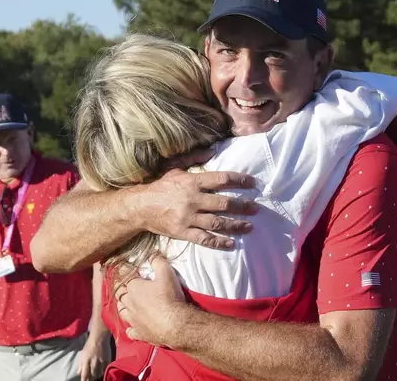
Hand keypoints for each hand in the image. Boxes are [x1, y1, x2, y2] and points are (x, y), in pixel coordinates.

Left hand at [78, 333, 109, 380]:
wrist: (99, 337)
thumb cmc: (90, 345)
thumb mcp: (83, 353)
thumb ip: (81, 364)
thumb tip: (78, 372)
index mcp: (86, 359)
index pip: (85, 373)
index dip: (84, 379)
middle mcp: (93, 361)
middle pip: (93, 375)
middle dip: (91, 378)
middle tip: (91, 379)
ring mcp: (101, 360)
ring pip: (99, 373)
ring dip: (97, 375)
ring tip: (96, 375)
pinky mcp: (107, 359)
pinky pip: (105, 368)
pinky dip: (103, 370)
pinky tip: (101, 370)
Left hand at [115, 257, 186, 347]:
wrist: (175, 325)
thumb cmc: (170, 297)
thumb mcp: (166, 273)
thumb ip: (157, 261)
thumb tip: (151, 253)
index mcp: (134, 287)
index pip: (122, 274)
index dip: (121, 268)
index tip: (121, 264)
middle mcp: (129, 303)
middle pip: (119, 293)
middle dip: (120, 286)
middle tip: (123, 282)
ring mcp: (133, 319)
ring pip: (121, 311)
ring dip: (122, 305)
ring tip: (126, 302)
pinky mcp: (139, 333)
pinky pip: (130, 331)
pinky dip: (130, 328)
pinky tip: (132, 327)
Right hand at [131, 149, 258, 249]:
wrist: (140, 207)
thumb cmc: (160, 187)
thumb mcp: (175, 168)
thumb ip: (193, 158)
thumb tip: (212, 151)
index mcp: (192, 182)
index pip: (222, 179)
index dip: (240, 181)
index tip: (253, 184)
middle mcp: (193, 199)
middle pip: (224, 203)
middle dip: (243, 206)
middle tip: (256, 208)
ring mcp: (188, 217)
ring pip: (218, 222)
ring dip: (236, 225)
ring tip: (249, 226)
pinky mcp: (183, 232)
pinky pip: (204, 239)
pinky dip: (219, 242)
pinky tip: (231, 243)